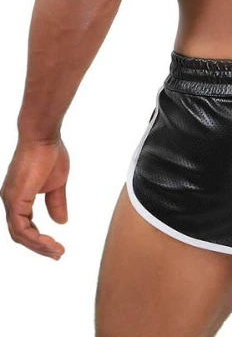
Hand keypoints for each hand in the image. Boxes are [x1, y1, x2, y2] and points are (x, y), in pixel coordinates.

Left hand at [1, 138, 68, 259]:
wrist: (43, 136)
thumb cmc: (50, 153)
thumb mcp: (56, 184)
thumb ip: (56, 203)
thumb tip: (61, 222)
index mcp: (18, 197)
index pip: (24, 226)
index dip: (39, 239)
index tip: (57, 247)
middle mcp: (10, 201)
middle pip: (20, 235)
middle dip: (40, 247)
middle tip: (58, 254)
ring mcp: (10, 200)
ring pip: (19, 235)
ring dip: (39, 246)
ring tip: (57, 251)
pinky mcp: (15, 199)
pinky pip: (21, 228)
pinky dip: (35, 238)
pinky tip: (49, 241)